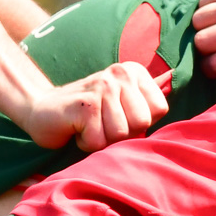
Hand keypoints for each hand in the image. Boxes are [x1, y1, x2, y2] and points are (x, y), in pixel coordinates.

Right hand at [21, 60, 168, 151]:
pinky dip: (86, 143)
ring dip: (102, 140)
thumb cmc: (87, 115)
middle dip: (122, 135)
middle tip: (102, 124)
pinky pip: (98, 141)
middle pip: (142, 123)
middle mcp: (119, 74)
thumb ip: (146, 100)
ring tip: (89, 126)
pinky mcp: (84, 104)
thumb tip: (174, 82)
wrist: (41, 111)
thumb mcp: (122, 105)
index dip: (140, 124)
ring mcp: (101, 87)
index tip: (119, 117)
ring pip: (120, 135)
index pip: (160, 110)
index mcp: (134, 72)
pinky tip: (76, 129)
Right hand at [192, 0, 215, 74]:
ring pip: (199, 20)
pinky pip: (204, 0)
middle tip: (214, 42)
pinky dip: (208, 6)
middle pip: (202, 42)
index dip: (208, 66)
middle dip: (204, 45)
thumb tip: (208, 74)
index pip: (213, 66)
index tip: (211, 63)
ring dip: (204, 25)